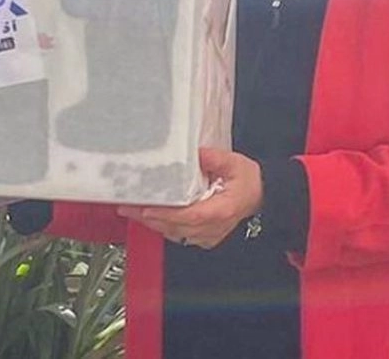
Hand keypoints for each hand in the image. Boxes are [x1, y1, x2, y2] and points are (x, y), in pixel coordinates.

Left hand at [117, 147, 262, 249]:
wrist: (261, 195)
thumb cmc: (248, 181)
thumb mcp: (234, 163)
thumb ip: (215, 158)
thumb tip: (196, 153)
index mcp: (220, 211)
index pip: (189, 216)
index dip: (166, 214)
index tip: (146, 208)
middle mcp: (212, 227)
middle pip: (176, 227)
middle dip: (149, 218)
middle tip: (127, 206)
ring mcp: (207, 235)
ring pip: (175, 233)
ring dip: (152, 223)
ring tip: (130, 210)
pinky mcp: (203, 235)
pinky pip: (179, 234)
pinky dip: (162, 226)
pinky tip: (147, 216)